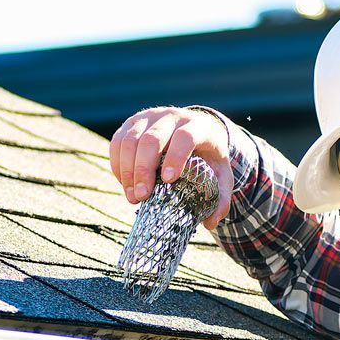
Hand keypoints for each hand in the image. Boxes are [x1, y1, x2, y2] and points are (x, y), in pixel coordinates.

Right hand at [109, 106, 234, 227]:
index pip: (184, 136)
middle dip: (143, 169)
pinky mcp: (132, 122)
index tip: (168, 180)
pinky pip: (118, 142)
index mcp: (198, 125)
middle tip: (142, 196)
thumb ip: (221, 199)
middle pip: (151, 139)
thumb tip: (211, 223)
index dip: (175, 158)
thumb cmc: (208, 157)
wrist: (195, 130)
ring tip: (133, 196)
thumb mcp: (222, 175)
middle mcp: (172, 116)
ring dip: (127, 170)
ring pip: (130, 140)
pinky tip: (125, 184)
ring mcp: (149, 117)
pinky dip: (117, 165)